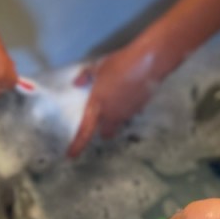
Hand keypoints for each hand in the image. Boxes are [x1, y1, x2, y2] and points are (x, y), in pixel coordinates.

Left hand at [67, 40, 159, 157]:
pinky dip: (128, 109)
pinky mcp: (140, 108)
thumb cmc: (120, 64)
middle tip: (101, 121)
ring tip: (117, 100)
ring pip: (120, 124)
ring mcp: (128, 113)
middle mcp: (112, 114)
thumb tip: (77, 82)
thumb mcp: (99, 66)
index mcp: (98, 105)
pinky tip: (129, 95)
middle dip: (104, 131)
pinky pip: (131, 114)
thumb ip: (86, 76)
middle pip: (107, 134)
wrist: (148, 63)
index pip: (85, 131)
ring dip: (116, 118)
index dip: (77, 145)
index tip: (71, 155)